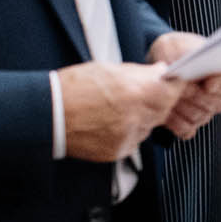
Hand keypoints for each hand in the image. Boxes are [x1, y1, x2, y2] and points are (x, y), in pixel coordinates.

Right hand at [57, 60, 182, 161]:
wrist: (46, 115)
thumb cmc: (74, 87)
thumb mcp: (110, 70)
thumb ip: (141, 73)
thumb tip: (161, 72)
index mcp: (136, 92)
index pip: (173, 91)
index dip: (174, 85)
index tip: (172, 81)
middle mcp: (135, 117)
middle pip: (164, 109)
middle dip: (159, 99)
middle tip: (141, 92)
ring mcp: (127, 137)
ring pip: (150, 125)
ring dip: (144, 115)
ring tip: (119, 106)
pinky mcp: (117, 151)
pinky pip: (135, 139)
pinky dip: (130, 130)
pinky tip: (111, 121)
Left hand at [147, 32, 220, 139]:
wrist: (156, 66)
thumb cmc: (171, 51)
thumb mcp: (176, 44)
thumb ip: (185, 53)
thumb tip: (190, 64)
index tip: (207, 84)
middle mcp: (220, 93)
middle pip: (218, 103)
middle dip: (195, 96)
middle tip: (178, 87)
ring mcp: (206, 110)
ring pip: (200, 117)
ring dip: (182, 107)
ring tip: (167, 96)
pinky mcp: (190, 123)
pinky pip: (187, 129)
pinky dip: (174, 122)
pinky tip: (165, 111)